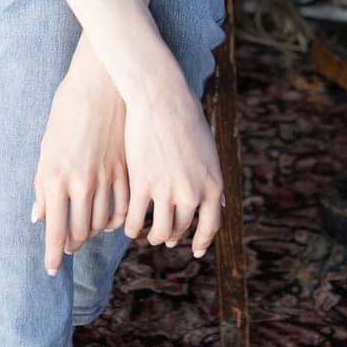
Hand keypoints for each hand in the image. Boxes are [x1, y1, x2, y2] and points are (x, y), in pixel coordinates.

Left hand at [31, 68, 129, 275]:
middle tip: (68, 249)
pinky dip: (116, 220)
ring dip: (92, 233)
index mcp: (56, 176)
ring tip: (86, 234)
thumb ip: (42, 185)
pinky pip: (124, 207)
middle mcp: (81, 182)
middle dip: (72, 244)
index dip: (53, 254)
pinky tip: (110, 220)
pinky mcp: (126, 169)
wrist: (100, 84)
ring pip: (101, 222)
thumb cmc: (67, 112)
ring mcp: (106, 177)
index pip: (54, 229)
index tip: (52, 270)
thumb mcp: (47, 147)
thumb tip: (37, 216)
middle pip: (78, 231)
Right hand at [122, 69, 223, 260]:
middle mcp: (192, 193)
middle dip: (174, 235)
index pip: (210, 226)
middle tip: (166, 239)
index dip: (201, 241)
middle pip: (182, 227)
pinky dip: (131, 227)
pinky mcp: (141, 184)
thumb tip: (218, 204)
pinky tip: (128, 227)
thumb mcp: (209, 150)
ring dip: (153, 236)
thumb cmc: (186, 116)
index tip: (194, 249)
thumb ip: (211, 179)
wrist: (162, 97)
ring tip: (147, 236)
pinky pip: (135, 217)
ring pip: (159, 229)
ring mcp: (166, 190)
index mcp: (213, 185)